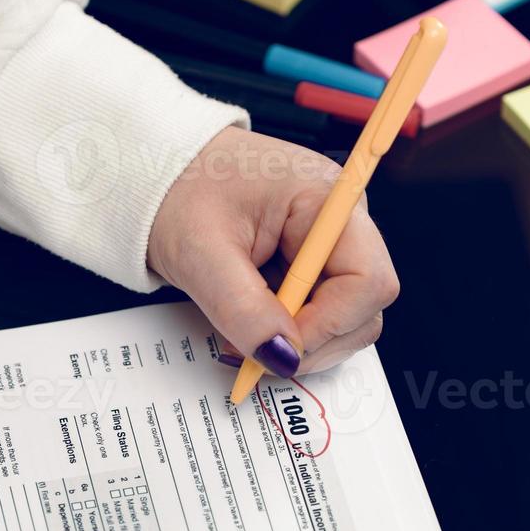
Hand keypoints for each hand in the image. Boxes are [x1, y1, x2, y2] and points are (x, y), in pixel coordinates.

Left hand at [147, 127, 398, 377]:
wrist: (160, 175)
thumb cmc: (178, 191)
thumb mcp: (201, 254)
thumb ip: (243, 308)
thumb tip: (283, 355)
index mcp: (326, 199)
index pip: (368, 281)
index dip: (330, 325)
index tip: (281, 346)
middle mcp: (341, 219)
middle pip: (365, 306)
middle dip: (315, 340)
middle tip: (257, 348)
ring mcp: (331, 242)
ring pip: (348, 318)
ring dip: (302, 340)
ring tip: (249, 330)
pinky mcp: (315, 262)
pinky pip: (323, 313)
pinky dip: (291, 331)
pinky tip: (255, 320)